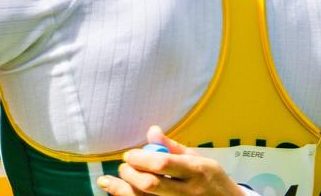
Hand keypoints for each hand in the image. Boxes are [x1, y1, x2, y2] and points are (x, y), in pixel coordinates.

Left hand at [97, 126, 242, 194]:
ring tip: (109, 180)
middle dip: (130, 174)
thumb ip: (172, 147)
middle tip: (124, 167)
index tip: (129, 155)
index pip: (162, 164)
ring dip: (123, 189)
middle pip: (151, 185)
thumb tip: (152, 131)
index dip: (140, 159)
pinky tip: (116, 191)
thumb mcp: (198, 158)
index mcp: (196, 171)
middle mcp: (189, 192)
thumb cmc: (211, 179)